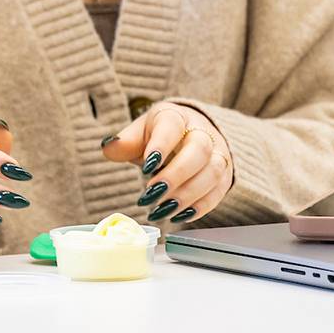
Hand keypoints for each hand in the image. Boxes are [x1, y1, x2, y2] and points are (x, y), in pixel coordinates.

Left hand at [102, 102, 233, 224]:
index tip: (146, 166)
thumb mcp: (140, 133)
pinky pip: (218, 192)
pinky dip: (199, 207)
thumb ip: (125, 142)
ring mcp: (218, 154)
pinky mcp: (225, 176)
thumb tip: (108, 147)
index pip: (172, 126)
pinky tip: (178, 216)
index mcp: (176, 116)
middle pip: (199, 151)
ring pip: (212, 173)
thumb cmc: (160, 135)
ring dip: (187, 195)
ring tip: (162, 210)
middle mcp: (203, 132)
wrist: (191, 134)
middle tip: (152, 194)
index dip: (161, 146)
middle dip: (175, 175)